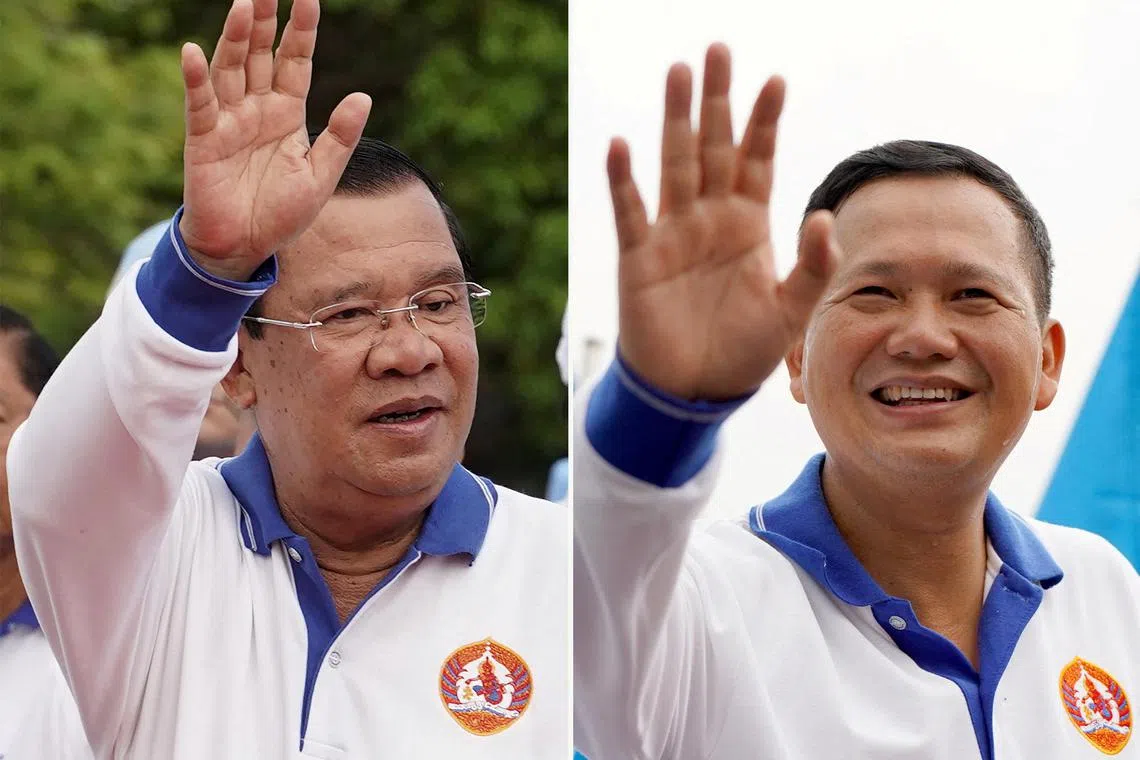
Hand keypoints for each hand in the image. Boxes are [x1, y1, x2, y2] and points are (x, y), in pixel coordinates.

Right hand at [178, 0, 371, 280]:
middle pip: (261, 55)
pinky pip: (200, 104)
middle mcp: (257, 108)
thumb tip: (362, 97)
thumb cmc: (282, 213)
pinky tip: (194, 52)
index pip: (296, 62)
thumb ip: (340, 137)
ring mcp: (229, 120)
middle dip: (266, 22)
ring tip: (244, 6)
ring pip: (232, 69)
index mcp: (288, 114)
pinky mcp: (204, 139)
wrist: (245, 247)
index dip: (301, 31)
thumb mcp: (321, 176)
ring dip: (237, 39)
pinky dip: (197, 78)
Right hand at [609, 44, 840, 399]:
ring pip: (674, 164)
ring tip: (679, 72)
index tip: (776, 81)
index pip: (757, 160)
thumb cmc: (741, 353)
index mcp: (748, 225)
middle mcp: (710, 218)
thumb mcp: (790, 314)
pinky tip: (621, 145)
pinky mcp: (639, 257)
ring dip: (676, 120)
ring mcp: (673, 233)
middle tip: (719, 50)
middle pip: (713, 146)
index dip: (765, 122)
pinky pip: (631, 212)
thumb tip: (826, 216)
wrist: (692, 391)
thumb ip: (813, 268)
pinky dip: (624, 181)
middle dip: (717, 100)